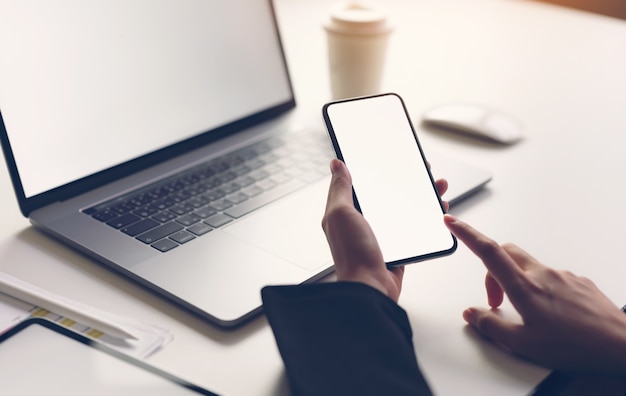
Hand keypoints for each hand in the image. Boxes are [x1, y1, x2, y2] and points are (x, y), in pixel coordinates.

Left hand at [322, 159, 447, 301]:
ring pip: (406, 208)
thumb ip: (340, 188)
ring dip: (424, 196)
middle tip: (424, 170)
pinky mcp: (399, 248)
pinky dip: (428, 218)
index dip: (380, 168)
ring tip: (439, 187)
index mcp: (347, 212)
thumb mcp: (340, 214)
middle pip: (389, 193)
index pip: (364, 182)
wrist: (371, 289)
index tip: (396, 156)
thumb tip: (336, 163)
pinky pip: (416, 228)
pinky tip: (438, 212)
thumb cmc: (352, 254)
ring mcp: (382, 235)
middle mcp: (364, 222)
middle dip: (408, 180)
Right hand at [444, 214, 625, 374]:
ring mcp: (563, 275)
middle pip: (506, 252)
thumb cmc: (578, 347)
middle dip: (491, 269)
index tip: (452, 222)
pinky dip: (541, 289)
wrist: (621, 346)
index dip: (466, 234)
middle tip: (494, 299)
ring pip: (528, 266)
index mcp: (525, 287)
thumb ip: (492, 326)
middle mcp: (543, 274)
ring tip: (527, 315)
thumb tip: (472, 314)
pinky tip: (552, 314)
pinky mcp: (579, 281)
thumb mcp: (524, 344)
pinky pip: (551, 277)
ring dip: (517, 283)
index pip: (487, 250)